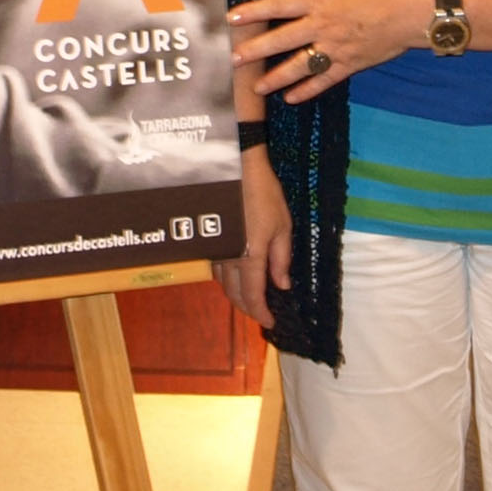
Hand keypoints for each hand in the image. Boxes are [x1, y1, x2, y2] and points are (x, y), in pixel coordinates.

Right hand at [217, 149, 292, 324]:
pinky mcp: (209, 240)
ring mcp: (216, 250)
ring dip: (238, 294)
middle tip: (262, 312)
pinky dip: (229, 280)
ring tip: (252, 297)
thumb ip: (282, 259)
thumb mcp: (282, 226)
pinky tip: (238, 277)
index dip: (261, 313)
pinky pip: (217, 269)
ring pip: (224, 284)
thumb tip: (282, 285)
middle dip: (249, 308)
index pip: (253, 296)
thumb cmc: (263, 194)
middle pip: (235, 295)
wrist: (235, 168)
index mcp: (250, 257)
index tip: (271, 323)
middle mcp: (228, 259)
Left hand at [228, 0, 432, 98]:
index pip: (278, 5)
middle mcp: (323, 25)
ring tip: (257, 87)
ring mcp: (335, 47)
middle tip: (234, 59)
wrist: (413, 10)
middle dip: (255, 50)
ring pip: (298, 65)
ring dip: (276, 77)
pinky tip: (291, 98)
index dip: (253, 11)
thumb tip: (304, 3)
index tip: (232, 18)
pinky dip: (306, 90)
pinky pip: (323, 81)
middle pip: (281, 39)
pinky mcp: (350, 64)